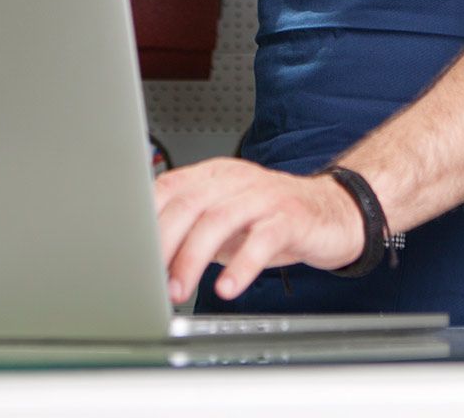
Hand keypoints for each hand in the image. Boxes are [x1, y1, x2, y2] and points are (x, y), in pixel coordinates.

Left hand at [154, 157, 364, 303]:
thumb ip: (191, 228)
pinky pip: (262, 239)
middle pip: (189, 204)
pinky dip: (241, 265)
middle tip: (151, 280)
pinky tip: (227, 287)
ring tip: (180, 290)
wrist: (335, 212)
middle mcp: (237, 180)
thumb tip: (145, 256)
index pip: (169, 188)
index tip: (129, 254)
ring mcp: (264, 196)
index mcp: (214, 175)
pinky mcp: (291, 217)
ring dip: (193, 258)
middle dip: (163, 244)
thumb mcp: (226, 220)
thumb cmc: (273, 219)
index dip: (145, 220)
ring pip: (219, 220)